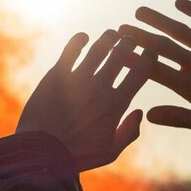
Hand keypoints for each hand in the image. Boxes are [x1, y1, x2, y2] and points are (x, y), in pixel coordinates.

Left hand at [17, 30, 158, 170]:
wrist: (40, 153)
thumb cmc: (76, 155)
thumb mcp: (110, 151)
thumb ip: (129, 132)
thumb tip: (141, 112)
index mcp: (116, 104)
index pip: (141, 72)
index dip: (149, 58)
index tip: (149, 54)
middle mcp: (100, 87)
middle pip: (122, 53)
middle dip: (130, 42)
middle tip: (130, 40)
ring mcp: (78, 79)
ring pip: (100, 47)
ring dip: (109, 37)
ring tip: (113, 35)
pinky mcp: (57, 75)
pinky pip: (71, 49)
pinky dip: (79, 40)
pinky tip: (84, 38)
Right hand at [118, 0, 190, 137]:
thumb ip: (178, 117)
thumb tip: (149, 114)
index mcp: (189, 86)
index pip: (153, 70)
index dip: (132, 60)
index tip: (116, 52)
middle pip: (161, 46)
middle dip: (138, 36)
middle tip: (119, 29)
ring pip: (180, 30)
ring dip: (158, 19)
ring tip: (140, 11)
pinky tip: (178, 2)